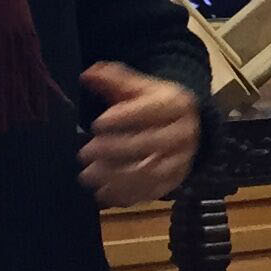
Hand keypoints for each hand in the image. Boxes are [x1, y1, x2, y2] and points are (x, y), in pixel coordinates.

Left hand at [79, 63, 202, 206]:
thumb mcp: (138, 87)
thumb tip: (87, 74)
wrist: (183, 127)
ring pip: (150, 173)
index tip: (96, 124)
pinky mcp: (174, 183)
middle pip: (150, 144)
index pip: (153, 111)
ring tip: (87, 175)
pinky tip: (100, 193)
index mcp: (178, 105)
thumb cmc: (153, 104)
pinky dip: (124, 196)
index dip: (124, 118)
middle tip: (84, 152)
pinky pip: (150, 194)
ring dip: (115, 176)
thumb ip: (113, 79)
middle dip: (114, 150)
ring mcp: (182, 162)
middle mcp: (185, 134)